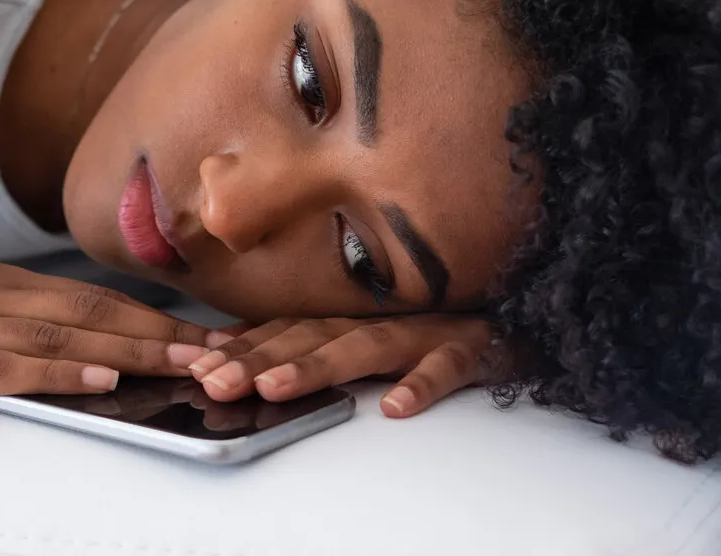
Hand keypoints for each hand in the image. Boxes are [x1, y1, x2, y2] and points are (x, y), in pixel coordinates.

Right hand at [0, 260, 228, 409]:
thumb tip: (62, 340)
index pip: (88, 297)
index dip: (150, 316)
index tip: (199, 335)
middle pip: (90, 312)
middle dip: (162, 333)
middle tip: (220, 352)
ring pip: (60, 336)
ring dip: (131, 352)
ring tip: (187, 366)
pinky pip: (2, 366)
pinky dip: (58, 372)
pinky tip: (98, 379)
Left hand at [184, 314, 493, 416]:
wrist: (524, 314)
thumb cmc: (435, 328)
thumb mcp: (367, 334)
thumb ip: (309, 341)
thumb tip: (238, 348)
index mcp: (350, 316)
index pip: (285, 330)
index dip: (240, 348)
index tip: (196, 367)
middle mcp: (379, 317)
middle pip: (309, 337)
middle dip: (258, 359)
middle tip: (216, 382)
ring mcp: (424, 329)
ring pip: (365, 346)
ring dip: (318, 366)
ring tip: (277, 388)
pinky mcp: (473, 347)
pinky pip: (447, 365)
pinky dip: (423, 383)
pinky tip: (397, 407)